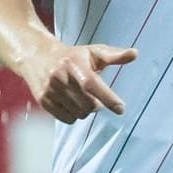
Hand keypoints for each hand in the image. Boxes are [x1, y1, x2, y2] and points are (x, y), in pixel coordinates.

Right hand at [22, 42, 137, 123]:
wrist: (36, 55)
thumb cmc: (71, 56)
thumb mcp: (92, 52)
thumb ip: (114, 55)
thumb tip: (135, 53)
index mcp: (75, 63)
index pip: (92, 84)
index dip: (107, 98)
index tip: (121, 109)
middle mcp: (60, 77)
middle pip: (88, 105)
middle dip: (97, 105)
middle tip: (94, 96)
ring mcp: (50, 90)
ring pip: (79, 114)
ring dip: (84, 110)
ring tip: (80, 97)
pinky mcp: (43, 100)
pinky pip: (67, 119)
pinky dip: (73, 115)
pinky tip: (70, 103)